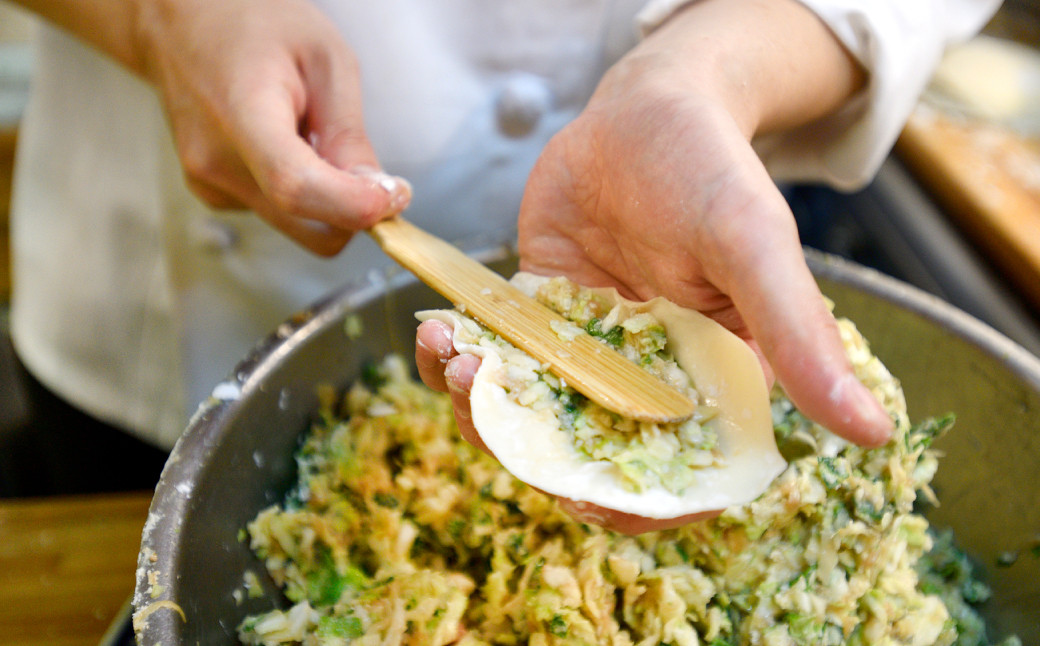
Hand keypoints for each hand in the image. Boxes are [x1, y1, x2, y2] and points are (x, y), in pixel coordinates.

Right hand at [133, 0, 409, 253]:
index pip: (297, 187)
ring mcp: (210, 184)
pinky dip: (299, 190)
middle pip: (309, 230)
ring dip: (325, 197)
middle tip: (370, 171)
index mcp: (242, 114)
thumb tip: (376, 195)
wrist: (181, 22)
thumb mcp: (325, 58)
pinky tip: (284, 142)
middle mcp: (216, 162)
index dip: (354, 205)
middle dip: (353, 211)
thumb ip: (349, 132)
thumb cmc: (254, 26)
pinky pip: (279, 213)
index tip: (393, 196)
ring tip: (308, 135)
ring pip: (300, 227)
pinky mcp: (213, 195)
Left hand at [416, 0, 891, 531]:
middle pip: (582, 460)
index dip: (626, 503)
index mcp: (712, 390)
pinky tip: (440, 332)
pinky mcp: (537, 325)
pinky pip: (494, 366)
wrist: (646, 111)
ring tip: (453, 354)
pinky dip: (459, 362)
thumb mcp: (755, 246)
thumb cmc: (712, 171)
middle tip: (480, 397)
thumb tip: (872, 431)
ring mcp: (585, 358)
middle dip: (524, 449)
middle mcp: (646, 387)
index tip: (572, 489)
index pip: (674, 482)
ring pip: (527, 422)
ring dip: (478, 407)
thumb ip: (796, 335)